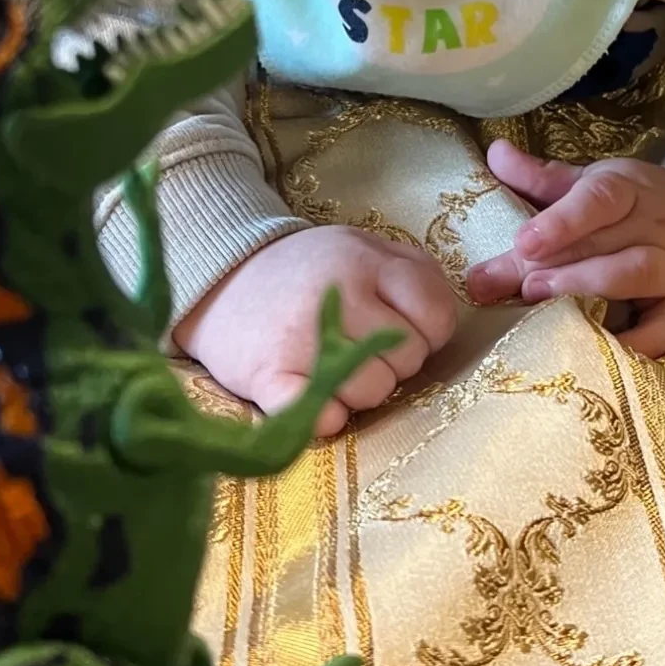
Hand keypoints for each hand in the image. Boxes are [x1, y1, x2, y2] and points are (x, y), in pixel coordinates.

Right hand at [173, 225, 458, 436]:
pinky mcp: (268, 378)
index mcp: (366, 261)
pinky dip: (324, 418)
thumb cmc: (306, 270)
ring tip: (331, 365)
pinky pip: (321, 418)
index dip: (427, 330)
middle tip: (358, 346)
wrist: (221, 279)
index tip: (401, 328)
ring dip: (358, 389)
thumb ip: (413, 271)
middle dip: (391, 360)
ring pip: (372, 393)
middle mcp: (339, 297)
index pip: (436, 315)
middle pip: (407, 359)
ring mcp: (303, 340)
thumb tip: (444, 316)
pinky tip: (315, 398)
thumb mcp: (361, 247)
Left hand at [465, 142, 664, 357]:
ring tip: (541, 301)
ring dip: (588, 287)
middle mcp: (650, 227)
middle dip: (547, 264)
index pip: (596, 200)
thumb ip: (544, 177)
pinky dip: (644, 341)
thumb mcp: (601, 183)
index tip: (522, 240)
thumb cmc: (648, 204)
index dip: (561, 219)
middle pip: (599, 242)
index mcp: (625, 191)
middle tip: (499, 284)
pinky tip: (609, 351)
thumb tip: (494, 153)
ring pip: (635, 274)